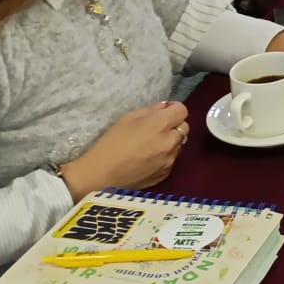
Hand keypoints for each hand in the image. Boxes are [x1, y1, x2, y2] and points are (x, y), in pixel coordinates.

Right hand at [62, 101, 188, 199]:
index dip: (174, 108)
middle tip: (157, 128)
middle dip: (173, 125)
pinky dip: (165, 157)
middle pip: (184, 127)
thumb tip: (164, 108)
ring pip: (178, 145)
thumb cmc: (110, 143)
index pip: (182, 110)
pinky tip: (148, 159)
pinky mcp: (165, 174)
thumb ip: (150, 110)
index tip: (164, 111)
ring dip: (170, 141)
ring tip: (151, 145)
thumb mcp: (127, 118)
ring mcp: (169, 160)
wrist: (100, 176)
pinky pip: (171, 160)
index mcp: (160, 124)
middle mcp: (169, 141)